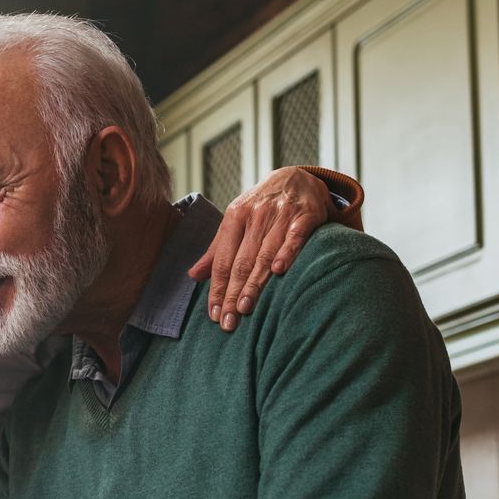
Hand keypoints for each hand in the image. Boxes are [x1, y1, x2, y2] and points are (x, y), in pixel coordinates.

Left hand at [188, 166, 332, 330]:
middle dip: (232, 293)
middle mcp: (255, 215)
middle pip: (241, 261)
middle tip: (228, 321)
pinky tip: (279, 270)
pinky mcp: (305, 215)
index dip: (216, 288)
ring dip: (254, 282)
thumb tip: (193, 275)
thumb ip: (216, 249)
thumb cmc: (261, 206)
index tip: (214, 314)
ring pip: (264, 253)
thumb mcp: (236, 221)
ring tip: (244, 307)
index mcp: (234, 217)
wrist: (296, 177)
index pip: (222, 260)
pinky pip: (294, 236)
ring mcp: (280, 214)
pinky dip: (287, 252)